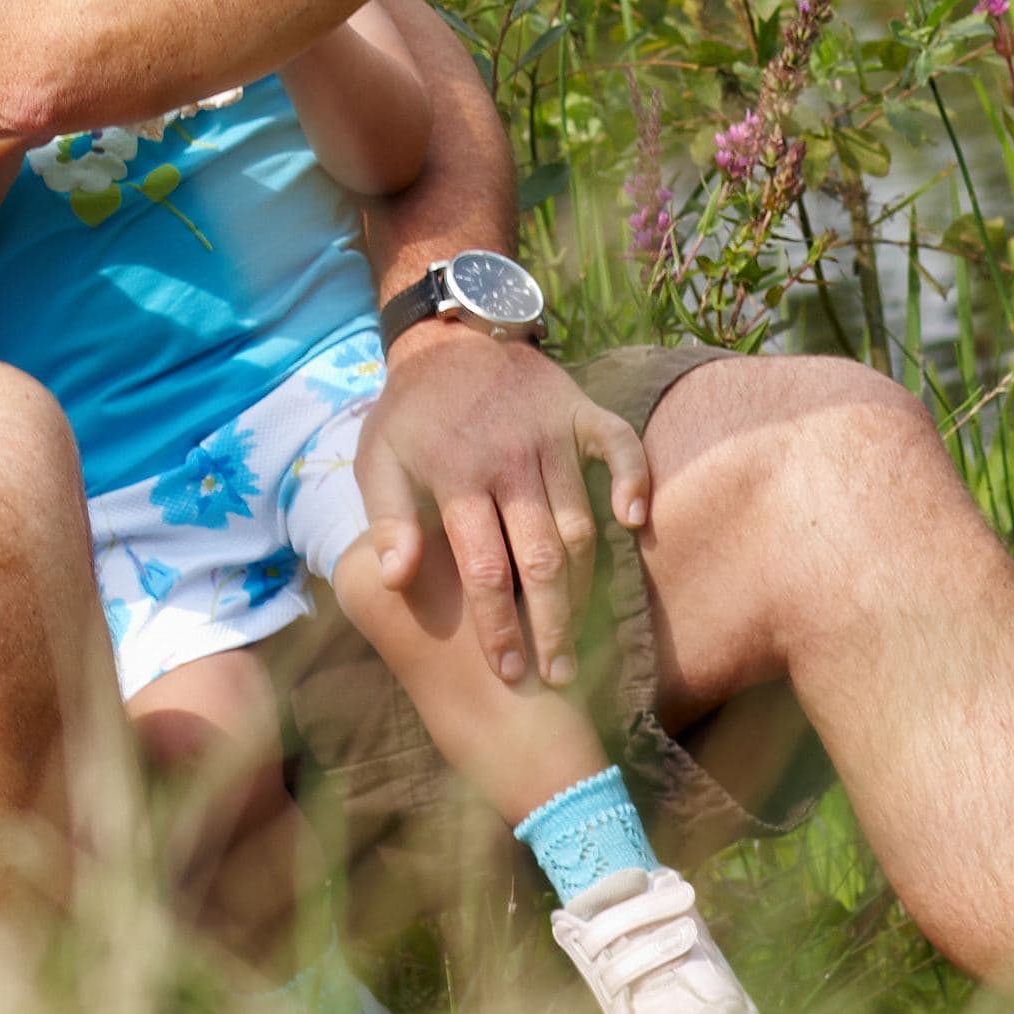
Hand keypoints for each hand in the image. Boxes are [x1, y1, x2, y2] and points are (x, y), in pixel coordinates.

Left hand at [353, 327, 653, 692]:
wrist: (449, 337)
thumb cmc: (410, 414)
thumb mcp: (378, 461)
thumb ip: (388, 521)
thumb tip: (397, 580)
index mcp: (457, 476)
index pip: (484, 568)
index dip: (499, 625)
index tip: (509, 672)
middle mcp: (509, 459)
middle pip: (541, 557)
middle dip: (552, 623)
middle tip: (556, 676)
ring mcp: (550, 434)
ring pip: (579, 522)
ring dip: (586, 584)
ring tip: (584, 639)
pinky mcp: (581, 412)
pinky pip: (619, 446)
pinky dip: (633, 480)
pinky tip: (635, 523)